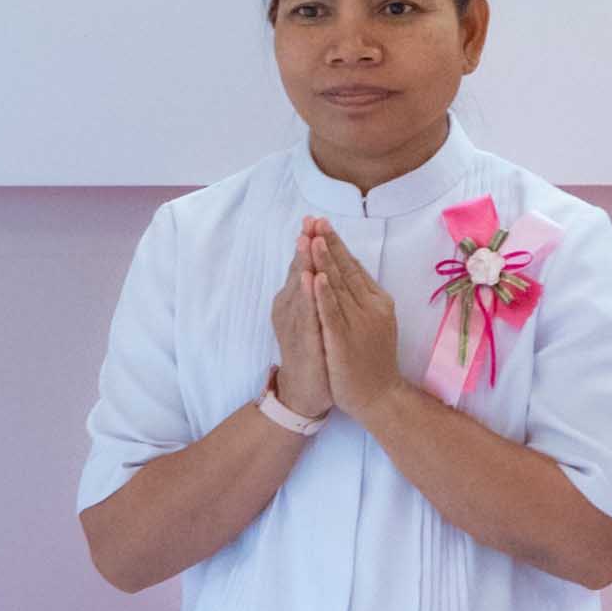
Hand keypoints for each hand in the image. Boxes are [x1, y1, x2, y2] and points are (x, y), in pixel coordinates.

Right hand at [267, 228, 341, 425]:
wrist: (307, 392)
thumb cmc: (314, 351)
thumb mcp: (315, 317)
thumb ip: (315, 293)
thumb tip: (320, 267)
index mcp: (296, 302)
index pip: (302, 267)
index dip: (308, 244)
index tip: (314, 219)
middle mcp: (291, 310)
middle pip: (298, 272)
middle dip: (305, 246)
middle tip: (308, 220)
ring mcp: (295, 326)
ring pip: (299, 290)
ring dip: (302, 264)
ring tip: (305, 239)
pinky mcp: (302, 342)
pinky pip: (306, 316)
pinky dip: (307, 297)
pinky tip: (309, 279)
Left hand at [302, 232, 408, 419]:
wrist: (378, 396)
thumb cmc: (372, 360)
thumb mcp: (374, 322)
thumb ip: (363, 298)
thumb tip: (348, 272)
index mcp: (377, 301)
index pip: (353, 267)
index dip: (337, 245)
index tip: (322, 224)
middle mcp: (370, 307)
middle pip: (346, 270)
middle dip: (328, 244)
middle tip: (316, 220)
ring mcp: (358, 323)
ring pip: (338, 286)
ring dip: (325, 261)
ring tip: (314, 237)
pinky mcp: (344, 340)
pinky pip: (331, 313)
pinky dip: (323, 294)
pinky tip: (315, 277)